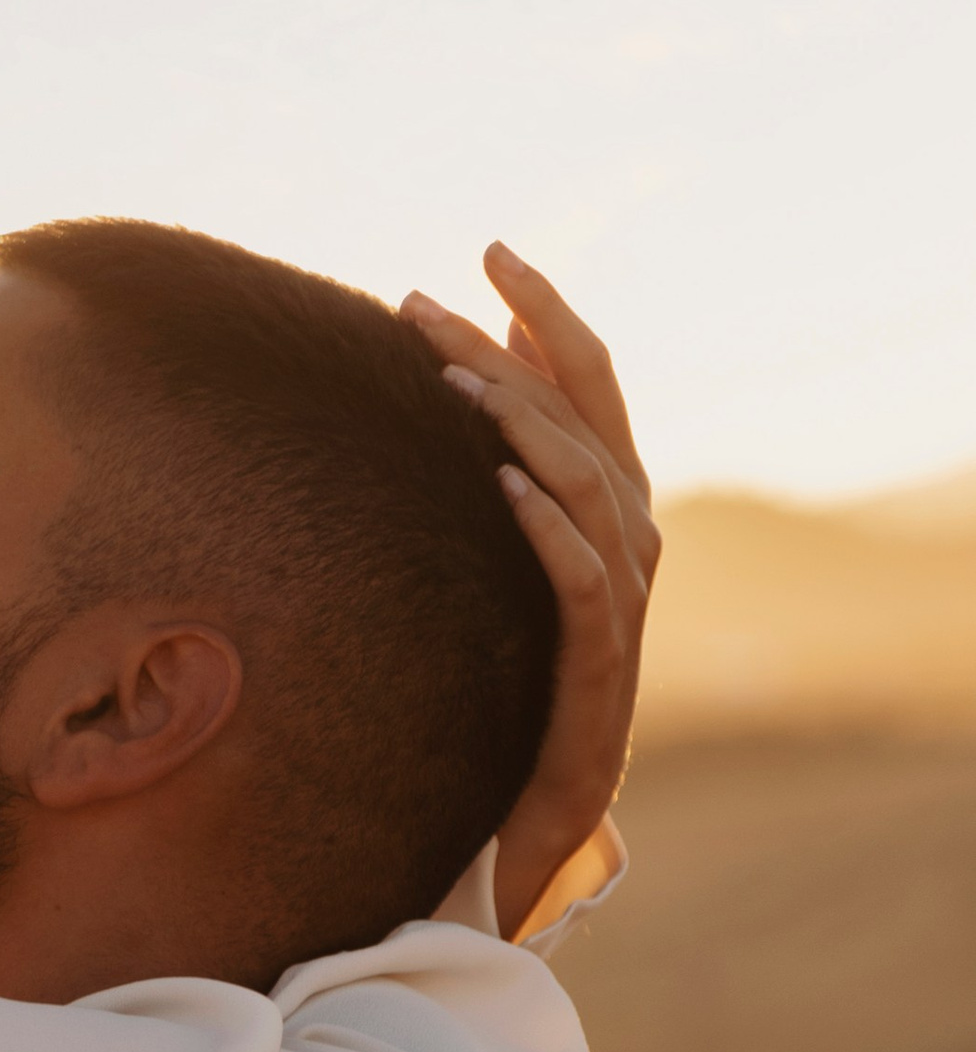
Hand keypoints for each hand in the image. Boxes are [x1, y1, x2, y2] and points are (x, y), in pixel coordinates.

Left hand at [402, 244, 659, 938]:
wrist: (536, 803)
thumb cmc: (511, 672)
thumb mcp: (499, 557)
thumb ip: (501, 467)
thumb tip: (469, 368)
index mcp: (610, 496)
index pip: (589, 375)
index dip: (545, 309)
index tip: (488, 248)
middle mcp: (631, 533)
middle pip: (579, 413)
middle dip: (505, 351)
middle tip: (421, 306)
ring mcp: (622, 599)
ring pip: (588, 481)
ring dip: (525, 426)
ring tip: (457, 386)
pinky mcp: (599, 662)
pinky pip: (583, 583)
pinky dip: (548, 531)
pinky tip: (503, 490)